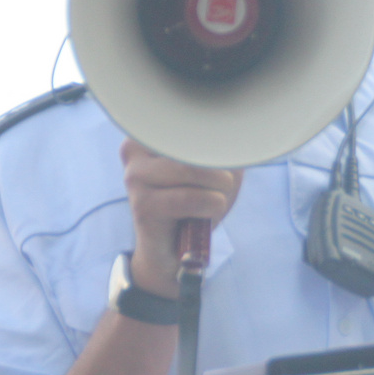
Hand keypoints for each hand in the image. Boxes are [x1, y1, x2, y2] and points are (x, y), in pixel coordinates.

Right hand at [119, 140, 241, 297]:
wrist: (173, 253)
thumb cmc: (197, 205)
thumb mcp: (217, 168)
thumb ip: (224, 148)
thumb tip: (238, 139)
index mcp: (151, 133)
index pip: (193, 122)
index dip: (218, 140)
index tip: (228, 157)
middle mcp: (135, 149)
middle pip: (194, 144)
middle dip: (220, 169)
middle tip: (222, 187)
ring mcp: (135, 177)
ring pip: (191, 170)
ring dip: (218, 189)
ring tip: (215, 201)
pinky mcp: (142, 205)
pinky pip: (188, 198)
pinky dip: (209, 206)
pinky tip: (207, 214)